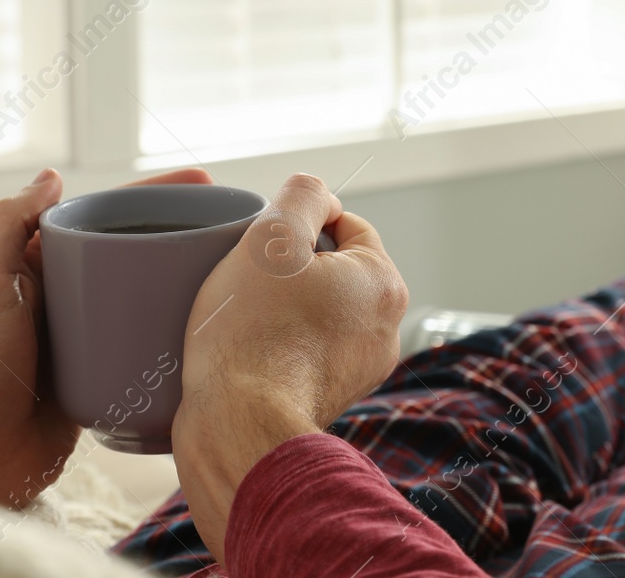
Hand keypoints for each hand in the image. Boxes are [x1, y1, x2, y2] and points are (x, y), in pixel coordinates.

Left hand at [0, 166, 214, 505]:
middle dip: (178, 231)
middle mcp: (62, 293)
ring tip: (230, 267)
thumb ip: (8, 223)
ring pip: (143, 293)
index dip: (151, 194)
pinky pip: (145, 340)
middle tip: (229, 223)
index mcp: (34, 263)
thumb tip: (52, 176)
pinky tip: (210, 321)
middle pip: (131, 248)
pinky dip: (175, 327)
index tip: (201, 182)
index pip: (101, 214)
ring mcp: (86, 334)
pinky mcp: (103, 372)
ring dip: (183, 277)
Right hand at [172, 173, 407, 557]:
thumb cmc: (252, 333)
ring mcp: (362, 368)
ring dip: (285, 306)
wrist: (238, 429)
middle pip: (332, 268)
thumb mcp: (272, 237)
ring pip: (319, 310)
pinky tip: (250, 351)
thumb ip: (302, 195)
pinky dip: (281, 344)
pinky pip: (307, 350)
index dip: (298, 224)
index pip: (344, 225)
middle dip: (292, 268)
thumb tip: (318, 196)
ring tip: (246, 318)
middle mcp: (386, 328)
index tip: (262, 246)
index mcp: (384, 283)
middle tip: (249, 280)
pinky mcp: (333, 397)